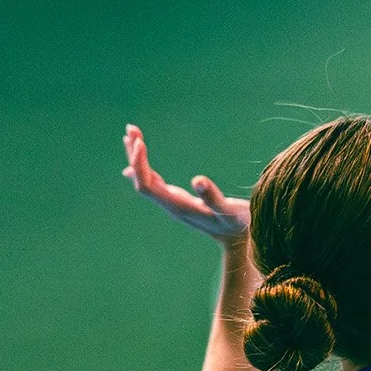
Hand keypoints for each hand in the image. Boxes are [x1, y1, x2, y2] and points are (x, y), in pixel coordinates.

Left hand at [122, 124, 249, 245]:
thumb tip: (198, 180)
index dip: (140, 164)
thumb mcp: (231, 211)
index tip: (140, 142)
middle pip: (142, 181)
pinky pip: (153, 183)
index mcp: (179, 207)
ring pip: (145, 180)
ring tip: (131, 133)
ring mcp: (173, 203)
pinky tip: (136, 162)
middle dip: (134, 155)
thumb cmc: (239, 225)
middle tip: (131, 128)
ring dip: (137, 158)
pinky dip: (144, 167)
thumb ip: (214, 198)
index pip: (147, 185)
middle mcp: (171, 206)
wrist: (240, 241)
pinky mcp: (178, 200)